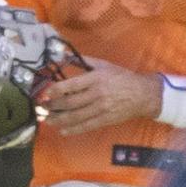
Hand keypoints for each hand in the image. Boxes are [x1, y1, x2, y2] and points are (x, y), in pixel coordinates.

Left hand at [39, 57, 160, 135]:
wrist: (143, 94)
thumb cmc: (121, 78)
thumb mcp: (103, 65)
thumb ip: (83, 61)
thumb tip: (63, 57)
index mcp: (95, 78)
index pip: (71, 85)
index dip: (56, 90)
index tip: (45, 93)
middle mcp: (96, 94)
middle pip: (70, 102)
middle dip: (52, 106)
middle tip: (41, 107)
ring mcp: (101, 108)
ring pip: (75, 116)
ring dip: (58, 119)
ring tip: (46, 119)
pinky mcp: (105, 119)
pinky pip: (86, 126)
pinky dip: (73, 129)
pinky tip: (62, 130)